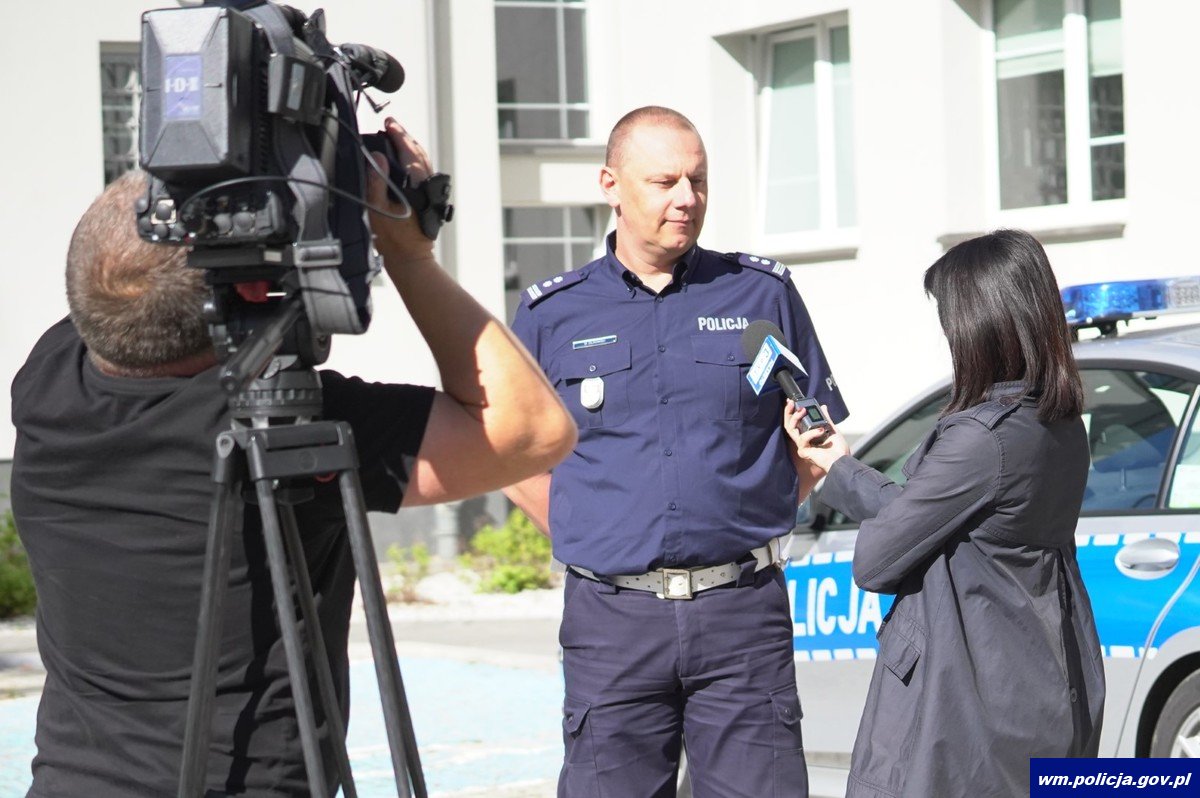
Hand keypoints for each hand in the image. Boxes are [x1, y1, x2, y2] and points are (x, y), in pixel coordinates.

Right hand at [366, 117, 434, 262]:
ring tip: (397, 137)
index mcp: (415, 184)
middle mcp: (426, 184)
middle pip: (418, 153)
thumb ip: (377, 180)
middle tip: (391, 126)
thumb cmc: (393, 237)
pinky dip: (414, 160)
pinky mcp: (429, 198)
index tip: (389, 123)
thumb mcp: (377, 207)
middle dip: (405, 137)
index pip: (408, 151)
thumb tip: (378, 156)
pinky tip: (404, 160)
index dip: (398, 135)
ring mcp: (430, 191)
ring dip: (410, 147)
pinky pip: (423, 172)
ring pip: (423, 162)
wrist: (411, 258)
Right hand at [784, 400, 848, 474]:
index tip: (793, 402)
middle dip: (788, 413)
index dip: (792, 413)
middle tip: (792, 403)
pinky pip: (803, 438)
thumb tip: (823, 407)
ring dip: (796, 417)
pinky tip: (821, 430)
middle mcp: (803, 441)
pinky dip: (811, 432)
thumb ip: (826, 419)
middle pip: (789, 426)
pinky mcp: (803, 451)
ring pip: (791, 430)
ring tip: (804, 410)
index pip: (796, 423)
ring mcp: (802, 446)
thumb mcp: (832, 429)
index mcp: (809, 436)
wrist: (842, 461)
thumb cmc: (838, 450)